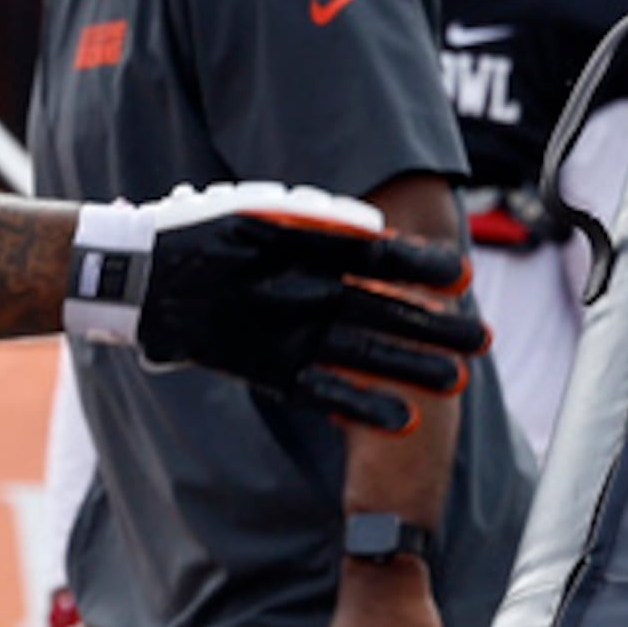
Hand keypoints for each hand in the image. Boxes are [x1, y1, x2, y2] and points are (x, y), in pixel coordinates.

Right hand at [66, 183, 483, 431]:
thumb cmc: (208, 232)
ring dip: (412, 368)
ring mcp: (280, 332)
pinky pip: (322, 392)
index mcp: (298, 245)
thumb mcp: (261, 208)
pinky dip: (362, 406)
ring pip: (360, 353)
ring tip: (459, 380)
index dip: (422, 269)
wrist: (142, 276)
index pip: (375, 257)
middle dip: (437, 326)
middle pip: (380, 310)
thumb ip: (320, 220)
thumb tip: (379, 233)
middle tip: (485, 339)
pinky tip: (404, 418)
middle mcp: (296, 289)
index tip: (464, 277)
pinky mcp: (264, 367)